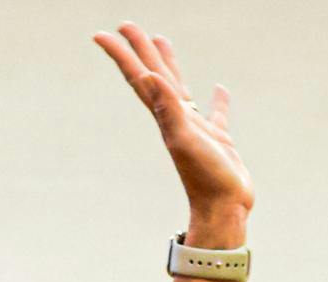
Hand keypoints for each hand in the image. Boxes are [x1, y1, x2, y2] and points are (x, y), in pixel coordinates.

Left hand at [95, 24, 251, 245]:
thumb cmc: (205, 178)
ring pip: (179, 89)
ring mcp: (196, 129)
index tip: (103, 34)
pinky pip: (215, 114)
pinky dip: (217, 101)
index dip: (121, 55)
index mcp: (166, 116)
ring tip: (163, 42)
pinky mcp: (218, 140)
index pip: (139, 78)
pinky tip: (219, 89)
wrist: (224, 210)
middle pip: (155, 76)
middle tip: (128, 25)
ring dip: (169, 66)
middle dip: (141, 50)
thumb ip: (167, 108)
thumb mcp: (184, 139)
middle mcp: (176, 119)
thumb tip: (148, 76)